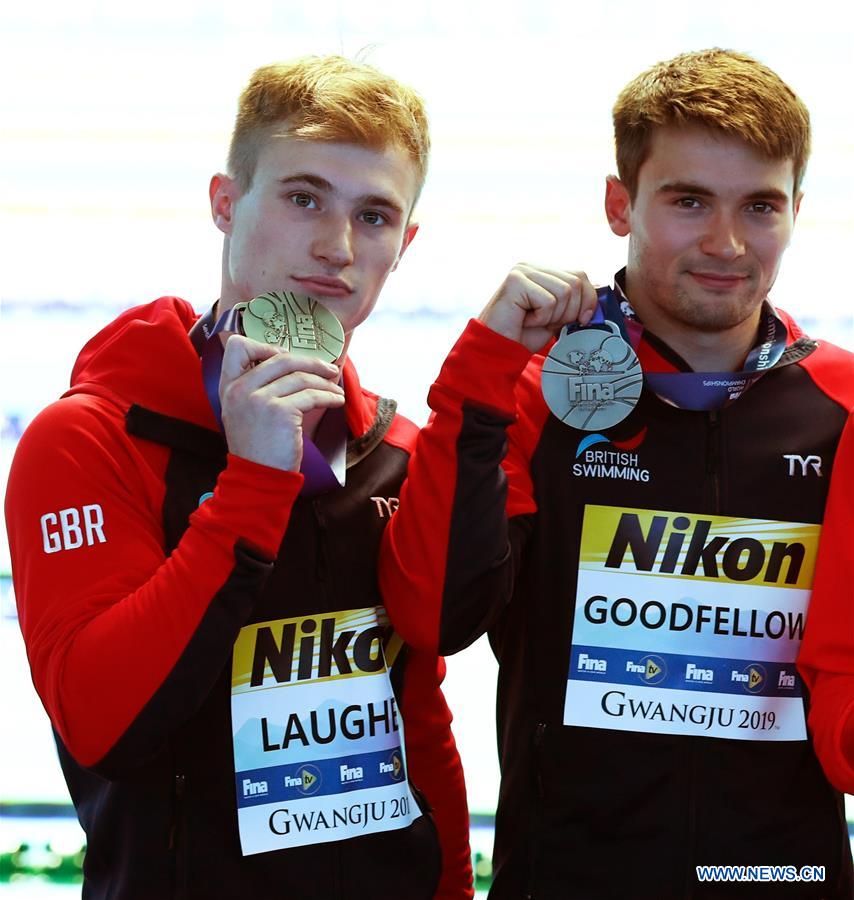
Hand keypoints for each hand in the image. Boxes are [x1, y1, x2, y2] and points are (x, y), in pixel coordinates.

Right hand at [219, 335, 344, 471]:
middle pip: (281, 358)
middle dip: (311, 362)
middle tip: (329, 370)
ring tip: (335, 390)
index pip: (238, 346)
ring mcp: (260, 399)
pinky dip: (329, 397)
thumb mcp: (242, 412)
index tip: (286, 356)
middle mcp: (241, 389)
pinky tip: (336, 401)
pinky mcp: (281, 412)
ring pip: (301, 377)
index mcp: (228, 386)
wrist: (257, 477)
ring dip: (325, 382)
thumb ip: (254, 388)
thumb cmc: (256, 447)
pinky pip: (312, 395)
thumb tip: (288, 364)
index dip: (265, 346)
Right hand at [478, 264, 598, 352]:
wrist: (499, 350)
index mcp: (542, 271)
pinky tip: (525, 320)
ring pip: (565, 291)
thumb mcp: (558, 316)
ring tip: (534, 320)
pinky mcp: (515, 281)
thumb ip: (575, 301)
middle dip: (569, 311)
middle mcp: (531, 266)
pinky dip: (541, 318)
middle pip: (576, 282)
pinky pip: (548, 301)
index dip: (587, 300)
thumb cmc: (524, 335)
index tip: (582, 320)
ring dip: (553, 316)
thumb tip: (600, 293)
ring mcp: (522, 271)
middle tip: (547, 322)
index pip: (580, 276)